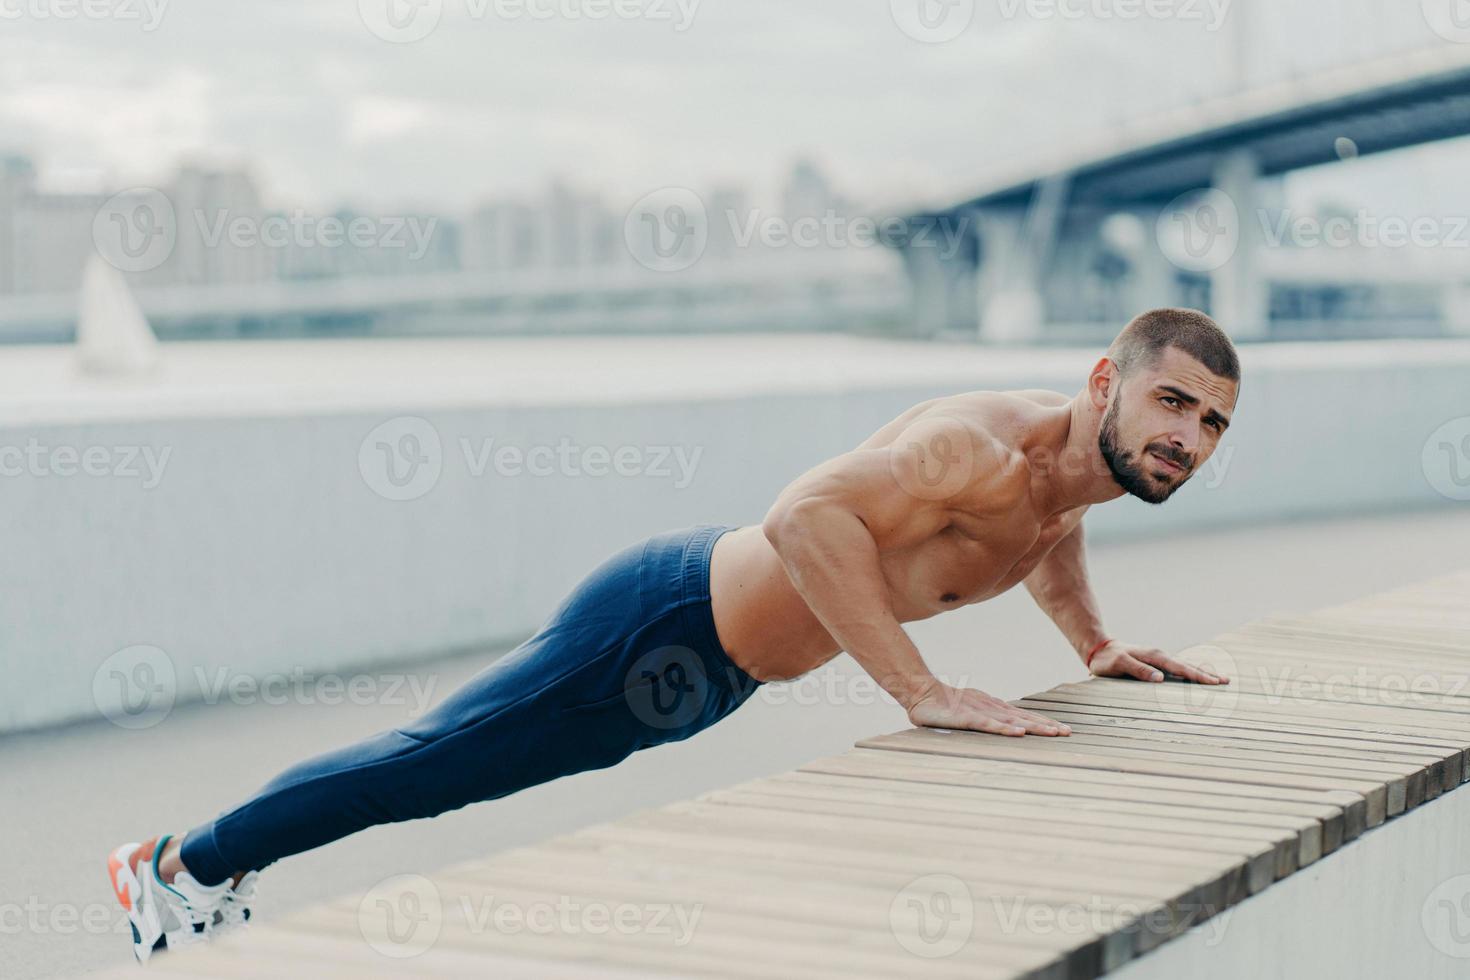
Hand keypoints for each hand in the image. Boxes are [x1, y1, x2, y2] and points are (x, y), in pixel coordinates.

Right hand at [906, 681, 1071, 736]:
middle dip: (1047, 726)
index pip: (1024, 716)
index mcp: (994, 708)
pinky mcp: (967, 717)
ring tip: (1053, 733)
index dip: (1043, 723)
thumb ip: (986, 719)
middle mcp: (992, 708)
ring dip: (1034, 728)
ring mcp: (981, 712)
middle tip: (1068, 733)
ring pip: (1012, 721)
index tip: (1062, 729)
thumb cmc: (944, 705)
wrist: (921, 692)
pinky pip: (989, 725)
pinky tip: (1019, 733)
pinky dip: (1005, 729)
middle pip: (1024, 718)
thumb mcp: (971, 712)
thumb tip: (1003, 727)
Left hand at [1087, 641, 1228, 683]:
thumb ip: (1139, 670)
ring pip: (1185, 667)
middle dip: (1207, 675)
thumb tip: (1160, 678)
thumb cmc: (1108, 660)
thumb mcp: (1120, 664)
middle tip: (1226, 682)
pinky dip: (1190, 673)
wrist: (1099, 649)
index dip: (1197, 676)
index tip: (1213, 682)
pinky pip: (1177, 669)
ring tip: (1219, 680)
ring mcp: (1159, 659)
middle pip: (1188, 666)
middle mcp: (1160, 656)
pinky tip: (1197, 678)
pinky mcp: (1156, 664)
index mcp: (1155, 656)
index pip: (1181, 668)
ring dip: (1201, 673)